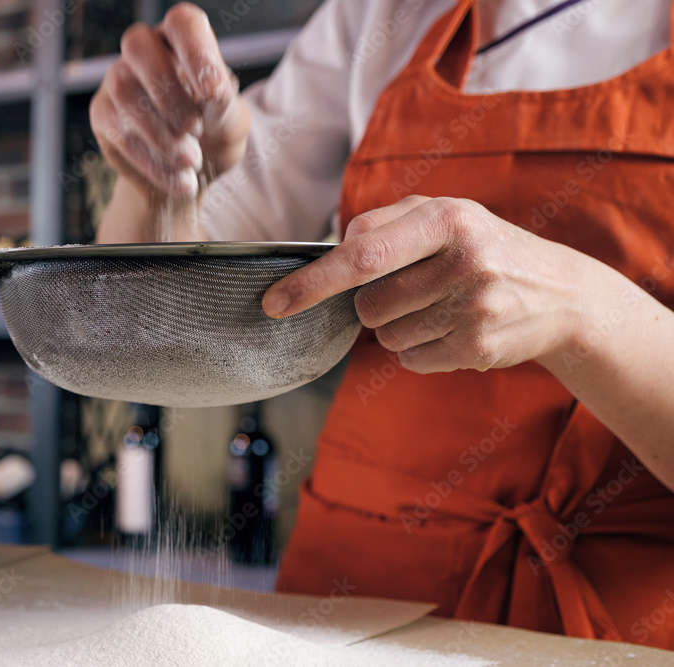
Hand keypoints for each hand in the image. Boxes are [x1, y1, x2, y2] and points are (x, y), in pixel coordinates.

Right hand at [90, 3, 249, 202]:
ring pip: (124, 91)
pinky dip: (149, 159)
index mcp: (182, 42)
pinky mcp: (102, 114)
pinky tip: (176, 179)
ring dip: (160, 132)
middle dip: (169, 94)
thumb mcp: (231, 122)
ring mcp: (117, 79)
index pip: (182, 23)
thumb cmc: (214, 137)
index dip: (196, 52)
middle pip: (139, 46)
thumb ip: (226, 104)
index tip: (212, 93)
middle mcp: (145, 52)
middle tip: (195, 131)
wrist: (188, 177)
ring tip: (191, 161)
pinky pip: (116, 130)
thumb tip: (213, 89)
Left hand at [262, 196, 586, 372]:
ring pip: (387, 337)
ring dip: (399, 329)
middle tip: (410, 292)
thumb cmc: (483, 249)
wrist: (563, 294)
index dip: (312, 282)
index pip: (360, 254)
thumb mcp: (445, 216)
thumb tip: (329, 251)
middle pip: (368, 306)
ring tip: (440, 308)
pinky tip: (454, 330)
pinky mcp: (480, 347)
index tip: (274, 302)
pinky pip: (413, 361)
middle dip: (372, 307)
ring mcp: (474, 306)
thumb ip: (383, 224)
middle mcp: (463, 259)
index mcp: (446, 218)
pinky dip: (422, 351)